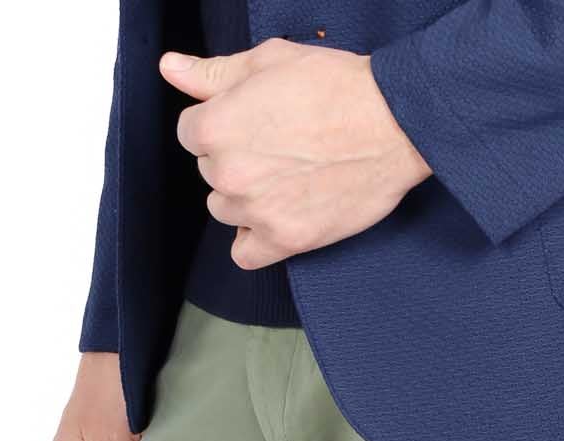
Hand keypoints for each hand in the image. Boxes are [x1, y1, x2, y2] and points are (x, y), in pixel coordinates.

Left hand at [161, 41, 430, 269]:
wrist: (393, 124)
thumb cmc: (336, 87)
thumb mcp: (268, 61)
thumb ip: (213, 72)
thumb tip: (170, 69)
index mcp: (217, 126)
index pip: (190, 132)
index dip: (221, 122)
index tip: (252, 120)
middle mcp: (230, 173)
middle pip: (209, 172)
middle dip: (235, 158)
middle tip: (278, 144)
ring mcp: (257, 211)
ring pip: (225, 210)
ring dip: (246, 197)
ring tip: (285, 175)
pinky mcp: (286, 240)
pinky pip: (245, 255)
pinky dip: (255, 241)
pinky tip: (275, 217)